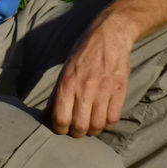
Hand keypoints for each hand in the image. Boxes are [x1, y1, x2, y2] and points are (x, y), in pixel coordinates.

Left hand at [49, 16, 133, 137]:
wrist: (110, 35)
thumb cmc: (83, 52)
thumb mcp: (65, 69)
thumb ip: (57, 93)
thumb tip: (46, 115)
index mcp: (67, 83)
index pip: (60, 119)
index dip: (60, 129)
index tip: (62, 128)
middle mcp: (85, 88)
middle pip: (79, 127)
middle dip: (76, 132)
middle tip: (77, 129)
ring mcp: (104, 90)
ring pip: (97, 126)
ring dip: (92, 131)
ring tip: (90, 126)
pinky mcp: (120, 90)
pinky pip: (113, 118)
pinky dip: (107, 124)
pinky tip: (103, 118)